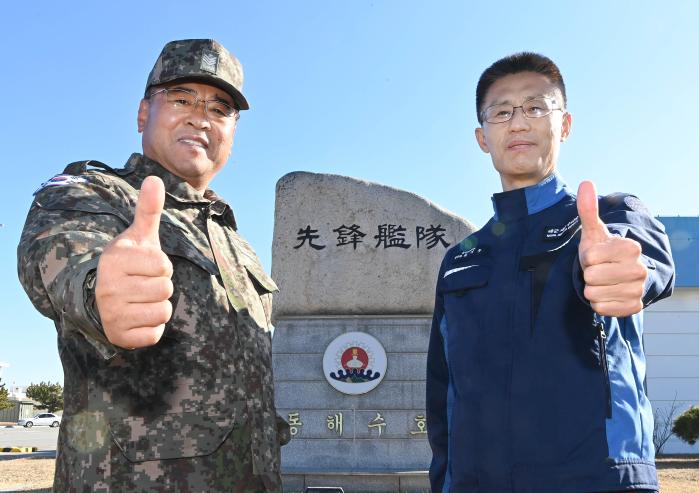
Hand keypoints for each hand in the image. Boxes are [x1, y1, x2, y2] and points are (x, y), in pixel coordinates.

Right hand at [95, 176, 173, 347]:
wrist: (100, 299)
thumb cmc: (128, 265)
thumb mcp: (138, 237)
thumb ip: (148, 210)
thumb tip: (155, 178)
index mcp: (115, 259)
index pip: (164, 265)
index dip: (161, 266)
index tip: (144, 267)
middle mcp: (109, 287)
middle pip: (166, 289)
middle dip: (160, 287)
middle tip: (142, 285)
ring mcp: (112, 314)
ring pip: (163, 311)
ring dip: (158, 307)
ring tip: (141, 300)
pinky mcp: (119, 337)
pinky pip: (155, 334)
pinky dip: (152, 328)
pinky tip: (137, 318)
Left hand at [577, 181, 646, 316]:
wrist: (619, 276)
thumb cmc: (603, 252)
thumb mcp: (594, 232)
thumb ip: (588, 210)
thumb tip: (586, 183)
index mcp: (631, 248)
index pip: (590, 257)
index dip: (587, 257)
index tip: (597, 256)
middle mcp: (639, 269)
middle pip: (591, 277)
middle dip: (589, 275)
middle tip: (599, 270)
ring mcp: (638, 290)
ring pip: (594, 295)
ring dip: (593, 289)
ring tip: (603, 282)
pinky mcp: (633, 307)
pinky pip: (601, 309)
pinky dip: (599, 303)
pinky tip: (608, 294)